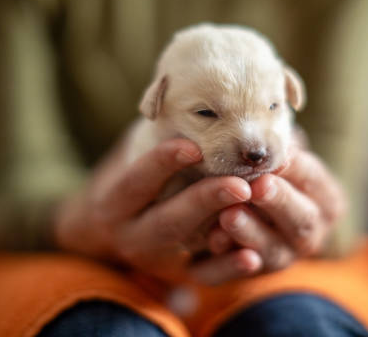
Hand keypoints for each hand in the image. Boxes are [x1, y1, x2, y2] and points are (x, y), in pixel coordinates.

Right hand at [53, 138, 263, 283]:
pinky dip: (229, 269)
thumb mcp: (134, 154)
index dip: (161, 164)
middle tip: (240, 184)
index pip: (136, 183)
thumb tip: (197, 90)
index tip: (193, 146)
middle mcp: (133, 235)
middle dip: (204, 201)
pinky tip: (253, 257)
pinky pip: (206, 277)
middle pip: (168, 220)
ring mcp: (158, 260)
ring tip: (255, 215)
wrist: (112, 234)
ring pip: (190, 248)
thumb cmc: (133, 181)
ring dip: (224, 232)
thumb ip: (160, 133)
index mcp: (116, 203)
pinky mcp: (181, 275)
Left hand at [206, 145, 345, 273]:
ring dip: (251, 233)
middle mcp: (310, 233)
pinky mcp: (250, 275)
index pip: (313, 179)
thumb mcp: (278, 156)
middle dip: (279, 202)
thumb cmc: (267, 171)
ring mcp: (283, 257)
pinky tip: (216, 245)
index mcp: (324, 200)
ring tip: (228, 215)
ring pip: (272, 252)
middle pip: (301, 220)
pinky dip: (228, 265)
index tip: (277, 156)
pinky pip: (239, 276)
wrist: (247, 213)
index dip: (296, 168)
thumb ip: (279, 145)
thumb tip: (271, 118)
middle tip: (257, 186)